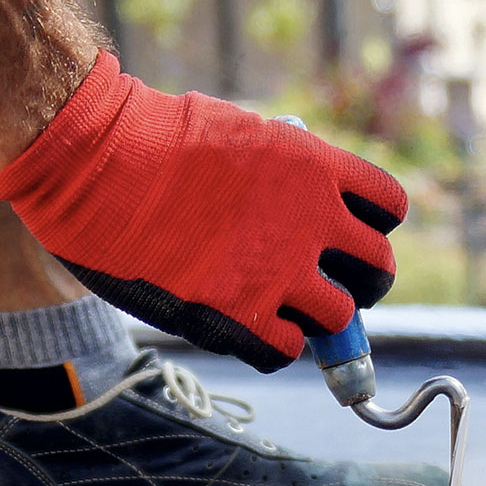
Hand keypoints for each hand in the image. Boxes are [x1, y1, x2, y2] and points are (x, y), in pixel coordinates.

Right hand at [0, 53, 403, 371]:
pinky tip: (250, 327)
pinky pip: (287, 351)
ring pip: (339, 318)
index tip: (348, 232)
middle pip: (379, 270)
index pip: (389, 207)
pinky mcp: (241, 316)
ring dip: (317, 316)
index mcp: (316, 168)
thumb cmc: (151, 139)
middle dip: (360, 279)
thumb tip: (302, 199)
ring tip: (284, 307)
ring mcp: (281, 273)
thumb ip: (285, 173)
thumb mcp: (241, 135)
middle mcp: (313, 222)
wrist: (96, 164)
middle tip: (329, 282)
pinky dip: (275, 345)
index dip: (372, 224)